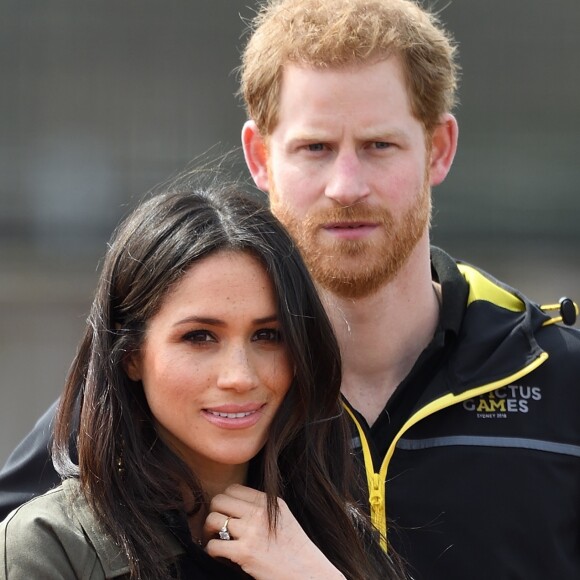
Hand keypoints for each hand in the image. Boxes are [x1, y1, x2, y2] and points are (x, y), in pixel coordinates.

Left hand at [203, 484, 344, 579]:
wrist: (308, 573)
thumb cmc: (295, 548)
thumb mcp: (282, 516)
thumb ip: (262, 506)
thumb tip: (234, 504)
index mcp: (268, 502)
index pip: (233, 489)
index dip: (225, 501)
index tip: (226, 514)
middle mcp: (259, 512)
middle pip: (219, 500)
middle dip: (214, 513)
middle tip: (217, 528)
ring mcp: (251, 532)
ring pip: (213, 520)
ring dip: (210, 532)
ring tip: (217, 540)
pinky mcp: (245, 553)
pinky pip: (214, 545)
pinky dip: (212, 551)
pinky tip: (221, 556)